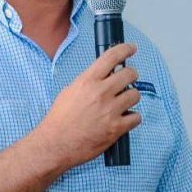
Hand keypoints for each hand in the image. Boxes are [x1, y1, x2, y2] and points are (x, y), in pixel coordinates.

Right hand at [36, 43, 141, 169]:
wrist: (55, 143)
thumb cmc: (59, 120)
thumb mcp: (69, 91)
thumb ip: (88, 82)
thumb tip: (102, 76)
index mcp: (87, 81)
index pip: (111, 57)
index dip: (125, 49)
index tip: (131, 49)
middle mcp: (101, 93)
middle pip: (130, 74)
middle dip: (131, 76)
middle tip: (128, 80)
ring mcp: (110, 110)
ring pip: (135, 95)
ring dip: (131, 98)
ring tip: (122, 103)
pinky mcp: (116, 128)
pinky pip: (136, 117)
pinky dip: (132, 118)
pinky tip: (124, 119)